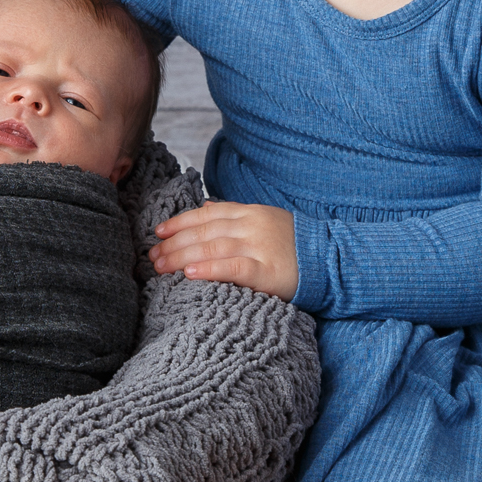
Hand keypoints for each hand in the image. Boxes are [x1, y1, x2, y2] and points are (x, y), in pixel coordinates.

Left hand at [150, 201, 297, 299]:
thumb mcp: (264, 220)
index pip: (206, 214)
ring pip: (212, 248)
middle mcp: (251, 225)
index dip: (180, 222)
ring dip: (182, 257)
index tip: (158, 231)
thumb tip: (205, 208)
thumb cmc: (293, 244)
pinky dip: (210, 269)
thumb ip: (235, 215)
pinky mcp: (267, 270)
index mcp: (248, 212)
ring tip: (161, 266)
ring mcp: (259, 247)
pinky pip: (233, 267)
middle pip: (204, 232)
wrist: (329, 259)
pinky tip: (190, 273)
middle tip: (152, 256)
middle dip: (174, 244)